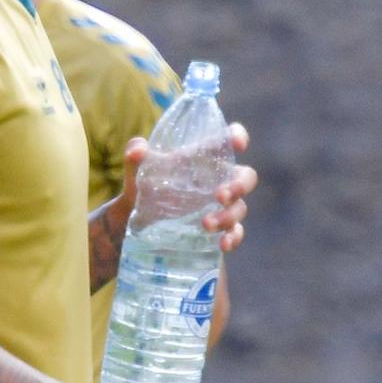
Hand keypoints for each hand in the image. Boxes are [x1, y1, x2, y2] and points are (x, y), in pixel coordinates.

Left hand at [118, 125, 255, 255]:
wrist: (139, 223)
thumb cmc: (145, 189)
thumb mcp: (137, 172)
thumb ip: (135, 156)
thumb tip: (137, 151)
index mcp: (203, 159)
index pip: (227, 142)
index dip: (237, 137)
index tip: (239, 144)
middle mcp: (218, 181)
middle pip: (246, 177)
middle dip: (239, 185)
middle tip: (220, 195)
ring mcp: (222, 207)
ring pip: (240, 208)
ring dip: (227, 216)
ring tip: (205, 224)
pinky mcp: (221, 230)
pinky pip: (237, 233)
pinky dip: (234, 238)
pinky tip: (223, 244)